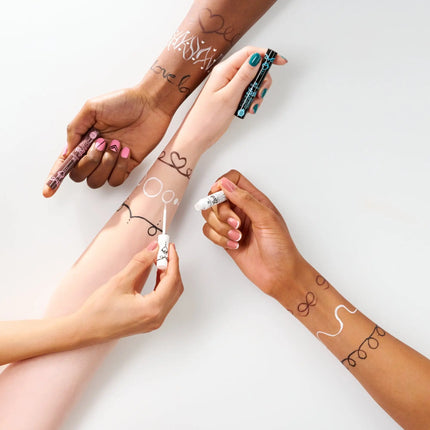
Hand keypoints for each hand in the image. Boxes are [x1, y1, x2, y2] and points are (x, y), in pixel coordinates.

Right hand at [43, 85, 171, 196]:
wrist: (150, 105)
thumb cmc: (123, 102)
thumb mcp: (92, 108)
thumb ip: (76, 129)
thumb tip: (68, 151)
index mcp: (83, 139)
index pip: (66, 162)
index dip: (55, 177)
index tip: (48, 191)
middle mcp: (95, 153)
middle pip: (79, 175)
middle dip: (88, 162)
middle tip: (101, 143)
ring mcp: (111, 161)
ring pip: (97, 180)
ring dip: (105, 164)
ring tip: (116, 144)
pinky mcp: (127, 166)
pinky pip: (116, 179)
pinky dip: (119, 167)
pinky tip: (125, 150)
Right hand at [75, 242, 182, 341]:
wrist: (85, 330)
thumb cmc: (99, 311)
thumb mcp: (120, 281)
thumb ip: (140, 262)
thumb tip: (154, 249)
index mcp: (152, 309)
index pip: (172, 279)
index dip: (172, 260)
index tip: (169, 246)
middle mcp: (157, 317)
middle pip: (175, 286)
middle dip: (172, 266)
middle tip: (164, 250)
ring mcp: (154, 321)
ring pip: (171, 293)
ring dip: (168, 275)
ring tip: (159, 259)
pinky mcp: (149, 320)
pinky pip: (164, 299)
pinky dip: (163, 284)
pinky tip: (157, 273)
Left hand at [178, 46, 286, 150]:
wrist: (197, 136)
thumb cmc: (207, 118)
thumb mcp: (229, 95)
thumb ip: (244, 76)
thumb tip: (257, 58)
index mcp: (224, 70)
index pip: (249, 54)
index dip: (266, 55)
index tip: (280, 61)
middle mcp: (227, 75)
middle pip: (253, 68)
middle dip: (262, 80)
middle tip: (260, 93)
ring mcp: (229, 86)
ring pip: (252, 82)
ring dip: (257, 93)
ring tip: (251, 105)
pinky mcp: (231, 97)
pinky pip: (247, 93)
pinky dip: (251, 100)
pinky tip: (247, 109)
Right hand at [201, 170, 308, 301]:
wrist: (280, 276)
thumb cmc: (281, 248)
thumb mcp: (266, 218)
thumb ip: (245, 199)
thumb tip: (225, 184)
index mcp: (255, 200)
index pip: (233, 179)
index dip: (222, 184)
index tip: (221, 197)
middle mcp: (242, 209)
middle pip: (216, 197)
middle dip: (221, 212)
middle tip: (235, 224)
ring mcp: (233, 225)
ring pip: (209, 214)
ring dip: (219, 227)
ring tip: (236, 237)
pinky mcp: (225, 239)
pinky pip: (209, 231)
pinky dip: (217, 238)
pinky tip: (233, 245)